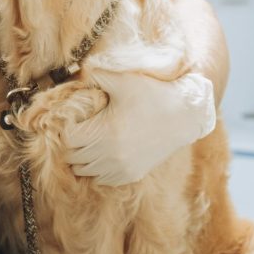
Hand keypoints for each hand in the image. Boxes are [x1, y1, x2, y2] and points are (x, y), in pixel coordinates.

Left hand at [62, 70, 215, 185]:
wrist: (185, 116)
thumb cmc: (153, 94)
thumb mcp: (123, 80)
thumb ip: (96, 75)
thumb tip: (78, 74)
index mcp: (106, 132)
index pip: (69, 140)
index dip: (68, 128)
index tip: (76, 118)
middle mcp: (111, 155)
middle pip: (73, 158)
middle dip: (72, 143)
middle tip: (80, 128)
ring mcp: (122, 168)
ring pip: (84, 171)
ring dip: (81, 157)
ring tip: (89, 140)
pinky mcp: (131, 175)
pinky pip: (101, 179)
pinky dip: (96, 169)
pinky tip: (102, 153)